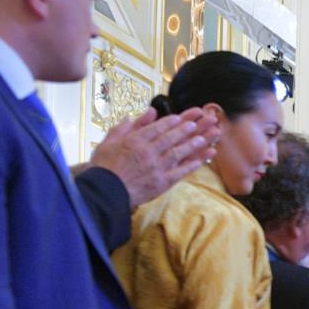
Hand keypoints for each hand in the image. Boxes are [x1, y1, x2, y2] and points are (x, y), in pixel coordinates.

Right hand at [85, 106, 216, 207]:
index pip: (155, 128)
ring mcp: (157, 168)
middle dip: (185, 130)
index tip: (179, 117)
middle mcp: (148, 152)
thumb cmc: (104, 167)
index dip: (169, 122)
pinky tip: (202, 160)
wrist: (106, 192)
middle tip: (196, 124)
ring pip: (178, 153)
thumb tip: (134, 116)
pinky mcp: (162, 182)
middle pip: (170, 138)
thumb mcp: (108, 142)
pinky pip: (180, 172)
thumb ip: (123, 128)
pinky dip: (192, 165)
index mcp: (134, 141)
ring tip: (204, 138)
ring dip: (193, 145)